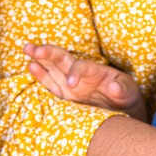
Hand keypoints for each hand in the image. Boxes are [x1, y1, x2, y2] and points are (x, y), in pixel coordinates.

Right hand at [24, 43, 146, 119]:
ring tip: (27, 49)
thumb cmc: (125, 95)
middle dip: (47, 53)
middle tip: (33, 48)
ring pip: (52, 68)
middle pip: (61, 59)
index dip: (75, 73)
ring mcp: (70, 84)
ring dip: (39, 59)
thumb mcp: (128, 91)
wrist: (122, 107)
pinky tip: (31, 66)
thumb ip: (121, 88)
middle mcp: (79, 74)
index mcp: (95, 70)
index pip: (81, 67)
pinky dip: (41, 76)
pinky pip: (51, 84)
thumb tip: (113, 87)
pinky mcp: (66, 95)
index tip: (72, 84)